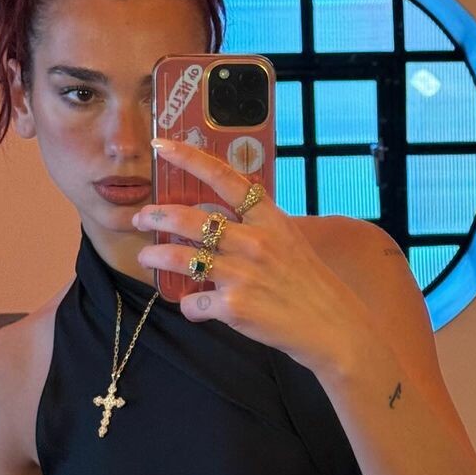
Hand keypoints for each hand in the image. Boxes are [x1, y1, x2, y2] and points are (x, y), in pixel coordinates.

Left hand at [133, 137, 372, 375]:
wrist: (333, 328)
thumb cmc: (312, 286)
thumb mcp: (291, 243)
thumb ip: (259, 228)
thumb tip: (222, 221)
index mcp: (269, 220)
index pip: (224, 179)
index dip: (189, 158)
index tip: (163, 146)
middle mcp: (254, 242)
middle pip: (190, 219)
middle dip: (156, 216)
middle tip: (142, 219)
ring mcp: (242, 274)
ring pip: (181, 259)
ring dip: (156, 258)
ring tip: (146, 259)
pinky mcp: (234, 307)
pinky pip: (194, 303)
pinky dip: (190, 307)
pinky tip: (197, 309)